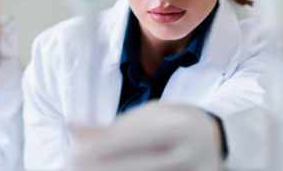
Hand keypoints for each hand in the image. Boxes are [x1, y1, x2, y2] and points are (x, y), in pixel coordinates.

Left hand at [69, 103, 221, 170]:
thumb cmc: (168, 124)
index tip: (74, 157)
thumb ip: (109, 129)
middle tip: (74, 167)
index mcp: (175, 126)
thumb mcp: (142, 118)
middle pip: (138, 167)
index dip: (100, 149)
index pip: (132, 139)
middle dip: (102, 169)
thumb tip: (70, 128)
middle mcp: (190, 152)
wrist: (212, 137)